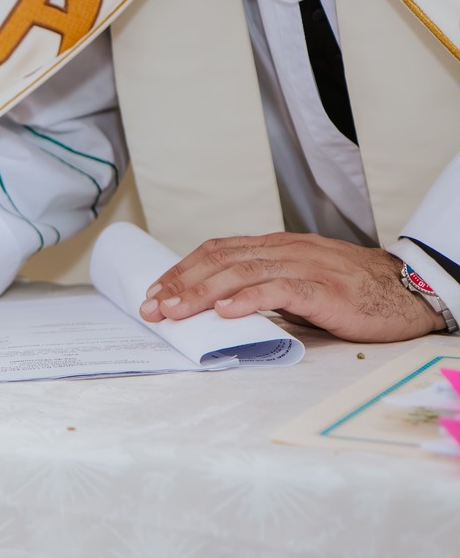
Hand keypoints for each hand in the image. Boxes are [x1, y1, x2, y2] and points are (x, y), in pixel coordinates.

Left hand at [137, 232, 444, 341]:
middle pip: (220, 260)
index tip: (153, 291)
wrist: (406, 290)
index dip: (181, 270)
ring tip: (174, 310)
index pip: (216, 251)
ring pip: (242, 273)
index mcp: (275, 246)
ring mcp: (304, 267)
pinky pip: (281, 290)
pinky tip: (225, 311)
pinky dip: (249, 298)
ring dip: (201, 293)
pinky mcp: (324, 290)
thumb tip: (217, 305)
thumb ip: (261, 285)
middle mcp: (285, 250)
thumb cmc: (350, 290)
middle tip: (151, 307)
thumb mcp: (297, 281)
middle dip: (180, 284)